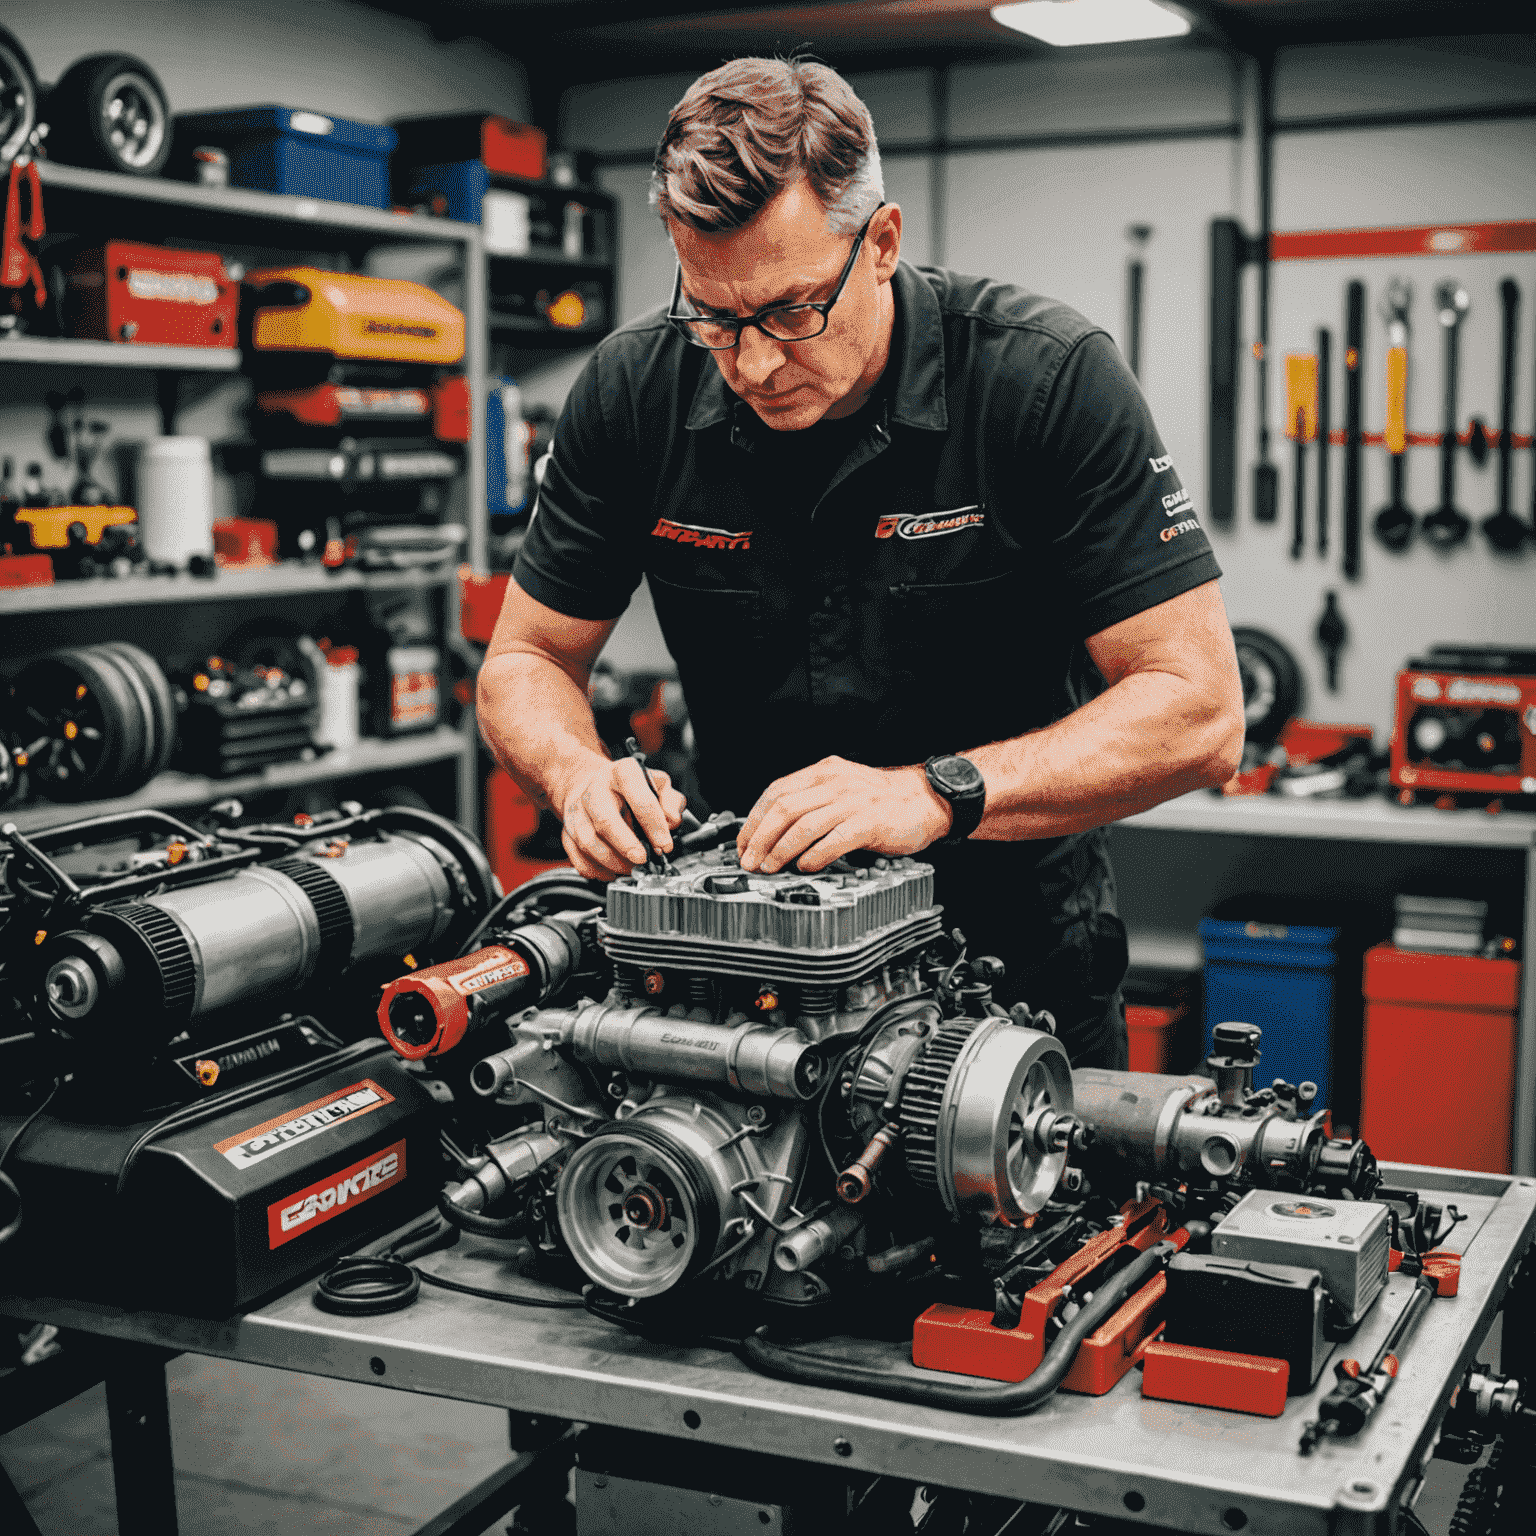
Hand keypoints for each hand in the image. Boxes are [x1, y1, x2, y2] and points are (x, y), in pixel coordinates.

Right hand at [557, 754, 685, 879]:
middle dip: (625, 845)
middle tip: (642, 860)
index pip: (640, 798)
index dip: (654, 825)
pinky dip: (594, 869)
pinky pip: (576, 855)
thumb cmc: (631, 788)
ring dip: (611, 861)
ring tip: (630, 869)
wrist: (595, 784)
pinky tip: (611, 872)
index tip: (664, 846)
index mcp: (623, 774)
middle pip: (604, 820)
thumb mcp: (659, 784)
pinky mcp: (566, 830)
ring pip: (587, 841)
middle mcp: (595, 789)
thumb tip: (670, 822)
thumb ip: (671, 801)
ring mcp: (577, 810)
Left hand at [737, 757, 952, 874]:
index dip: (754, 821)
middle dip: (760, 839)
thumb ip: (811, 802)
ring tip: (770, 867)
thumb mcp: (842, 788)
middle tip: (750, 861)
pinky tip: (805, 867)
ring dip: (780, 850)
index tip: (744, 844)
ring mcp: (852, 802)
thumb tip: (774, 830)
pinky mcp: (868, 822)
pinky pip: (832, 840)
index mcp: (823, 772)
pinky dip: (813, 856)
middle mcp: (834, 783)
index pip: (775, 793)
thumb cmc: (882, 800)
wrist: (926, 799)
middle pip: (783, 809)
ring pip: (803, 825)